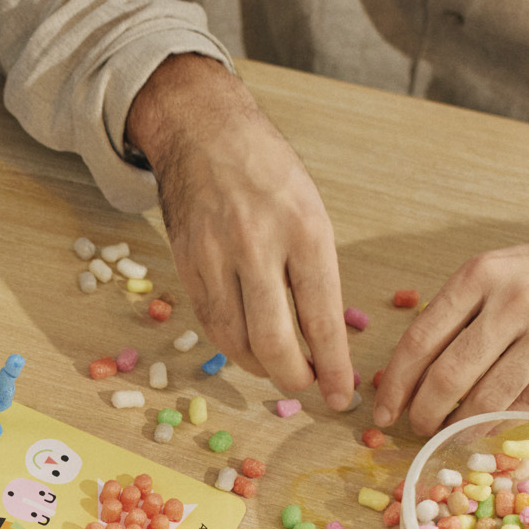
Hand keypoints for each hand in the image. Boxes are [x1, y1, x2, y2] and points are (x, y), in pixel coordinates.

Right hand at [126, 54, 352, 408]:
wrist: (202, 132)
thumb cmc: (268, 172)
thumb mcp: (309, 211)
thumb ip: (314, 272)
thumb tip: (323, 338)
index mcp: (305, 230)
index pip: (321, 317)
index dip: (333, 366)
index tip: (342, 395)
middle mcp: (258, 245)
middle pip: (274, 339)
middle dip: (293, 376)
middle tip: (306, 386)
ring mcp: (215, 256)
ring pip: (235, 340)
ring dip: (260, 367)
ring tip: (278, 368)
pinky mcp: (186, 264)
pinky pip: (210, 323)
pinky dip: (231, 345)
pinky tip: (248, 347)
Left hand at [373, 228, 528, 435]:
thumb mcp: (496, 271)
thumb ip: (457, 314)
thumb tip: (410, 373)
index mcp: (480, 276)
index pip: (421, 339)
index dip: (397, 382)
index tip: (384, 409)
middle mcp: (513, 302)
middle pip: (451, 374)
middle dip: (426, 411)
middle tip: (418, 427)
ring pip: (490, 396)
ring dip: (462, 424)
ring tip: (450, 432)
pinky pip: (528, 401)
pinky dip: (501, 420)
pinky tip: (487, 426)